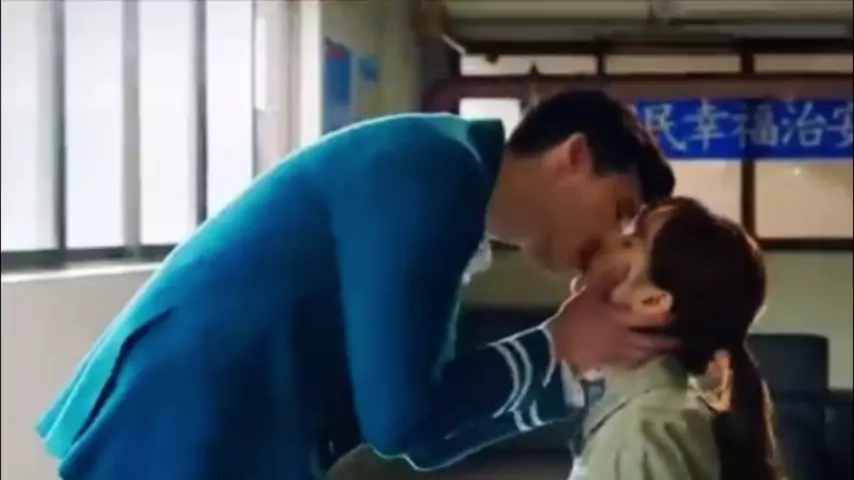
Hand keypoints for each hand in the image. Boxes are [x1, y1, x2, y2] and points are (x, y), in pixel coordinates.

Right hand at [548, 268, 678, 371]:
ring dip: (656, 354)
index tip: (679, 317)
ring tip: (665, 352)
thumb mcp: (587, 296)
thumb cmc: (573, 319)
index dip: (665, 319)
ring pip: (643, 356)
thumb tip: (625, 264)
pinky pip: (630, 364)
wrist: (557, 349)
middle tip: (681, 342)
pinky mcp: (609, 365)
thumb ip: (606, 282)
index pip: (650, 320)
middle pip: (651, 343)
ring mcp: (618, 354)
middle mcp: (625, 338)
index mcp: (621, 319)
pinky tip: (641, 361)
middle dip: (667, 343)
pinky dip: (639, 362)